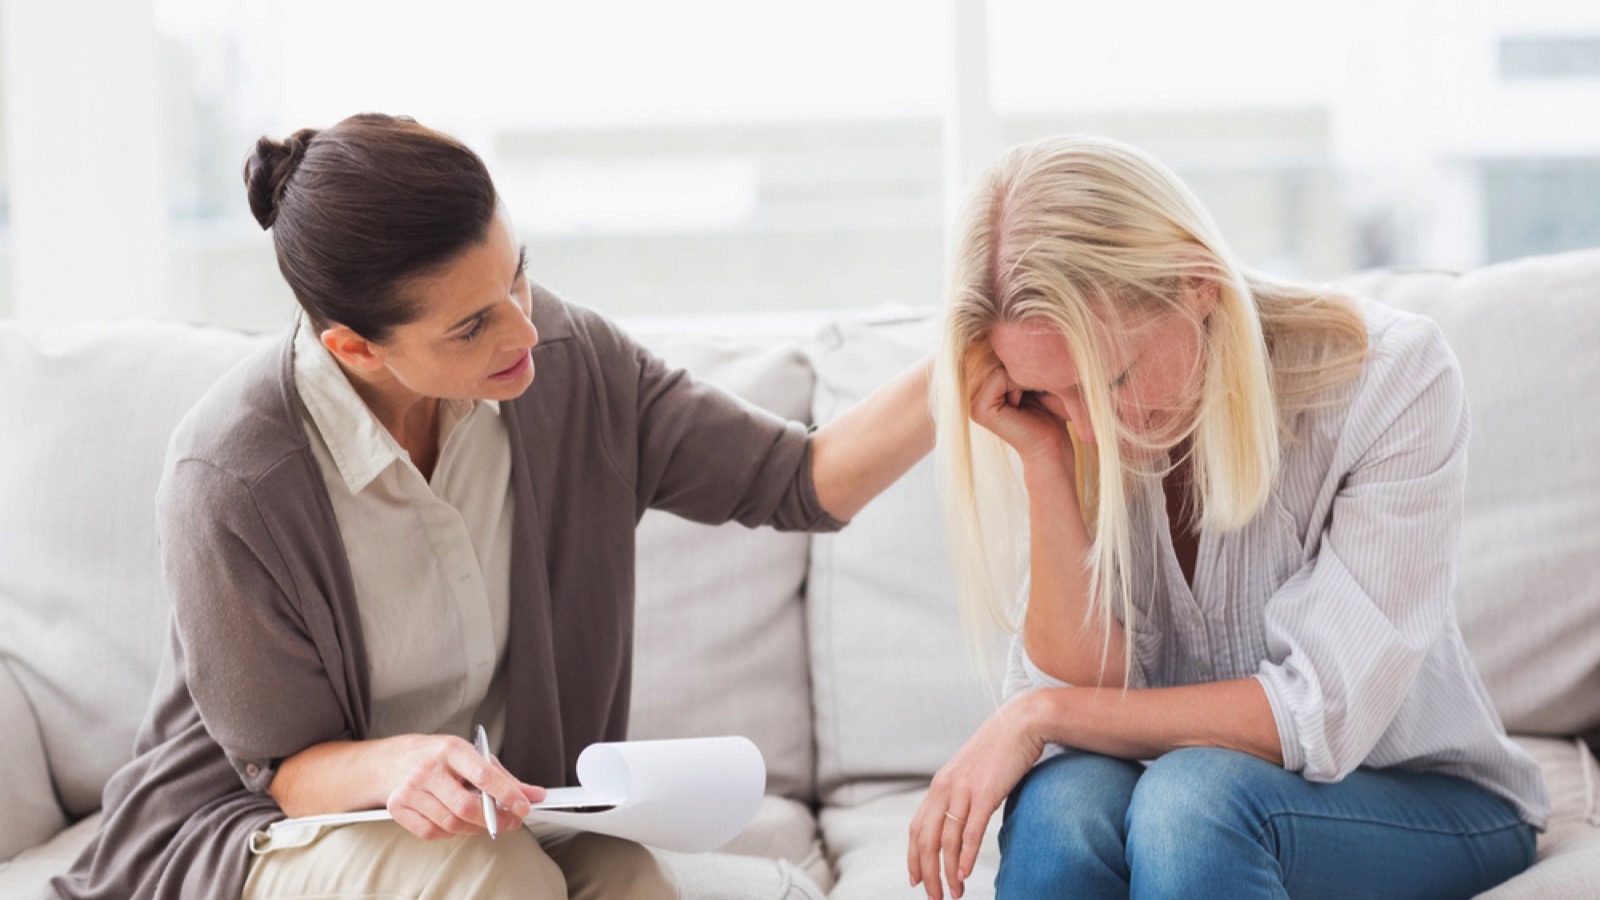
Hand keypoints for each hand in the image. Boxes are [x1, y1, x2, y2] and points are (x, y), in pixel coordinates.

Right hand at [384, 734, 545, 839]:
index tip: (524, 807)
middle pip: (466, 806)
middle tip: (510, 822)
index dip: (508, 795)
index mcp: (451, 749)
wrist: (393, 759)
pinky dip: (450, 832)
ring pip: (451, 823)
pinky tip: (456, 822)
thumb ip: (504, 778)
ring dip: (474, 828)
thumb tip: (535, 795)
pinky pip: (431, 832)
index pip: (484, 775)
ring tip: (483, 821)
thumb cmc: (439, 757)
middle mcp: (429, 768)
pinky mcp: (398, 807)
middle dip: (494, 820)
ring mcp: (411, 789)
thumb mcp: (472, 756)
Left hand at [907, 694, 1047, 898]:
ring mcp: (964, 790)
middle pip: (925, 839)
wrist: (1020, 723)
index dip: (913, 857)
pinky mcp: (986, 792)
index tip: (915, 879)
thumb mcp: (971, 774)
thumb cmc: (999, 750)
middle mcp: (945, 788)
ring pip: (946, 840)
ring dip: (947, 872)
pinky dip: (965, 855)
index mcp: (939, 785)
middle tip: (933, 897)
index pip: (916, 828)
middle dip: (926, 872)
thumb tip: (958, 821)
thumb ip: (960, 795)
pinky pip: (970, 830)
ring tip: (953, 893)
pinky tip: (963, 873)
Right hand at [965, 348, 1074, 475]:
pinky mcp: (978, 409)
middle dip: (1020, 359)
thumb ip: (1014, 352)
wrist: (1053, 446)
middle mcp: (968, 388)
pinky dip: (1020, 382)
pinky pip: (1000, 376)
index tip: (1035, 368)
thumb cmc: (1049, 408)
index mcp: (977, 378)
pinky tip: (1028, 399)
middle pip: (993, 350)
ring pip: (998, 361)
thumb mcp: (1031, 371)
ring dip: (1023, 371)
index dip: (1017, 349)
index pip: (992, 343)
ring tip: (1033, 391)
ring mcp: (969, 399)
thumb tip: (1006, 319)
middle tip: (1036, 384)